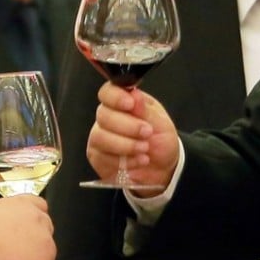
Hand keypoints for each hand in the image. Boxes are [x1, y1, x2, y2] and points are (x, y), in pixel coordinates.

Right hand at [0, 195, 55, 259]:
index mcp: (22, 204)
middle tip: (17, 249)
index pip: (38, 204)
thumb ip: (6, 214)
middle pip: (45, 226)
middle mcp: (38, 219)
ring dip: (35, 256)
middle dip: (35, 237)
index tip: (25, 227)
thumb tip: (10, 222)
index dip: (31, 217)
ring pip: (46, 249)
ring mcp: (46, 242)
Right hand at [87, 82, 179, 196]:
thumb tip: (134, 94)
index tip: (130, 104)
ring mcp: (100, 137)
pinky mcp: (98, 157)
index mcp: (123, 102)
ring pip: (101, 137)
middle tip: (147, 132)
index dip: (116, 97)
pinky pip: (103, 158)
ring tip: (145, 148)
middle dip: (127, 126)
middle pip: (103, 115)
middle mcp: (108, 118)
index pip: (108, 92)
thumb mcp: (161, 123)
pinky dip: (125, 161)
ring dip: (126, 145)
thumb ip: (146, 110)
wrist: (162, 167)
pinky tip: (139, 160)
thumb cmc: (160, 141)